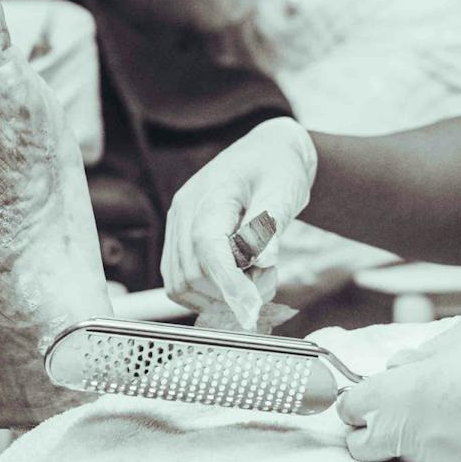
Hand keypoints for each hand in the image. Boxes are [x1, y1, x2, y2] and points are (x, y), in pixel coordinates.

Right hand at [161, 117, 317, 329]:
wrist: (267, 153)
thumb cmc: (278, 168)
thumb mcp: (284, 189)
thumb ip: (270, 225)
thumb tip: (262, 261)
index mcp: (210, 194)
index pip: (207, 246)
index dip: (228, 282)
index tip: (253, 308)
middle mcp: (183, 212)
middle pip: (193, 273)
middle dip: (232, 291)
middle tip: (269, 278)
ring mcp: (176, 228)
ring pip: (182, 286)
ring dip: (221, 297)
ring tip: (256, 277)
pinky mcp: (178, 243)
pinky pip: (181, 284)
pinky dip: (209, 295)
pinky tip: (239, 282)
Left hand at [335, 307, 460, 461]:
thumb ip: (422, 357)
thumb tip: (396, 367)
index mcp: (412, 391)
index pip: (353, 409)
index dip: (356, 402)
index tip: (366, 397)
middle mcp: (422, 432)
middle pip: (364, 448)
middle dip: (369, 433)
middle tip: (393, 415)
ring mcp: (449, 459)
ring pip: (405, 459)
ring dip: (410, 442)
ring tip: (444, 417)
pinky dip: (448, 451)